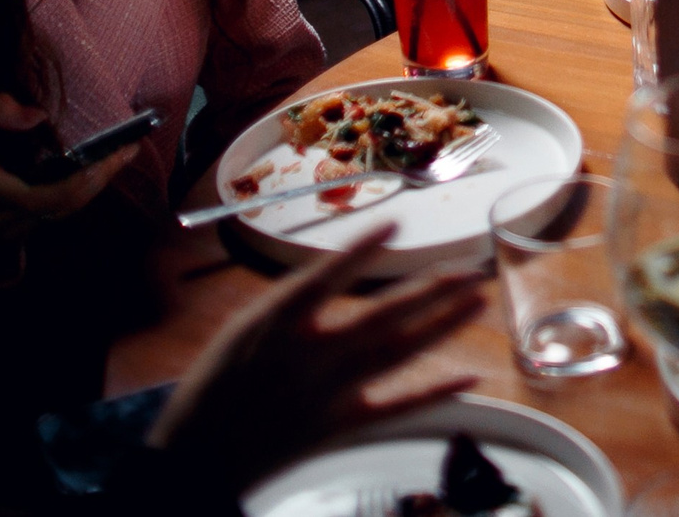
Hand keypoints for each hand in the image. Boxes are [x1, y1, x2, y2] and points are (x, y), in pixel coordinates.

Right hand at [0, 94, 137, 263]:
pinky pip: (55, 213)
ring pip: (65, 211)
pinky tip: (93, 167)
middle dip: (103, 176)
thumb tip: (36, 113)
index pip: (52, 197)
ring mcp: (11, 232)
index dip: (91, 177)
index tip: (118, 151)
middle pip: (69, 205)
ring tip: (119, 153)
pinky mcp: (16, 233)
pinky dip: (79, 190)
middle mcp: (5, 221)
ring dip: (94, 184)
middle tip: (130, 147)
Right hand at [149, 237, 485, 491]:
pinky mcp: (340, 425)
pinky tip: (470, 377)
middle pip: (379, 319)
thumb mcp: (243, 327)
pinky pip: (396, 409)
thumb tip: (346, 267)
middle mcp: (307, 358)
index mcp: (274, 326)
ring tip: (477, 299)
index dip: (359, 253)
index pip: (323, 282)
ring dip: (441, 327)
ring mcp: (328, 394)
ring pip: (396, 356)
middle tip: (469, 269)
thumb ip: (295, 300)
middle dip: (428, 292)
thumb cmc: (220, 381)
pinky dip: (435, 393)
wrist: (200, 455)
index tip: (396, 223)